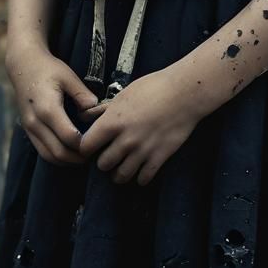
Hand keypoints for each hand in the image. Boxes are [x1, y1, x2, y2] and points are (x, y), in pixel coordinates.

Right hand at [6, 44, 98, 166]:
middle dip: (78, 158)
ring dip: (67, 160)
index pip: (69, 138)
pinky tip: (70, 151)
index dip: (84, 144)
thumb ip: (83, 95)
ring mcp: (29, 128)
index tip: (98, 142)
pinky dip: (57, 156)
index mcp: (47, 109)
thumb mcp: (68, 76)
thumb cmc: (48, 69)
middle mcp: (36, 122)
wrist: (23, 65)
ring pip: (49, 156)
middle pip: (59, 152)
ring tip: (84, 155)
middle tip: (94, 154)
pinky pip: (42, 150)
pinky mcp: (28, 130)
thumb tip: (96, 110)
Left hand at [78, 66, 204, 185]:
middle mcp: (125, 140)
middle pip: (103, 164)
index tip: (91, 146)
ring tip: (122, 166)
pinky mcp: (159, 158)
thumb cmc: (153, 88)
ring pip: (121, 176)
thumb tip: (84, 115)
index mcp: (112, 122)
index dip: (86, 147)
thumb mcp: (123, 95)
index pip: (86, 146)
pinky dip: (140, 177)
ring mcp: (142, 151)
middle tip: (109, 156)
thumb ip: (103, 110)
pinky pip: (143, 179)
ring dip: (120, 173)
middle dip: (104, 161)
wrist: (183, 93)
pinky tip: (141, 169)